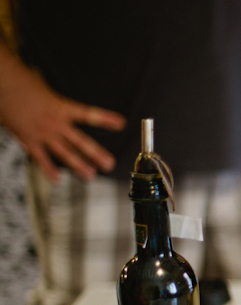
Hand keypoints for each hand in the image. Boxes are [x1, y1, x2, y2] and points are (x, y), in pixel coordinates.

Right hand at [0, 45, 125, 181]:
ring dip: (79, 165)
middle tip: (109, 164)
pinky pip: (41, 158)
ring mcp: (43, 133)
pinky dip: (49, 169)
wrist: (2, 84)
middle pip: (81, 141)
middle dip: (96, 154)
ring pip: (65, 153)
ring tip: (90, 175)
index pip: (89, 114)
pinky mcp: (29, 139)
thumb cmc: (22, 81)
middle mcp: (55, 123)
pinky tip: (57, 180)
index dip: (106, 119)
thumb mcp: (45, 86)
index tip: (121, 123)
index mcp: (62, 107)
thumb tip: (61, 98)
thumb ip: (56, 98)